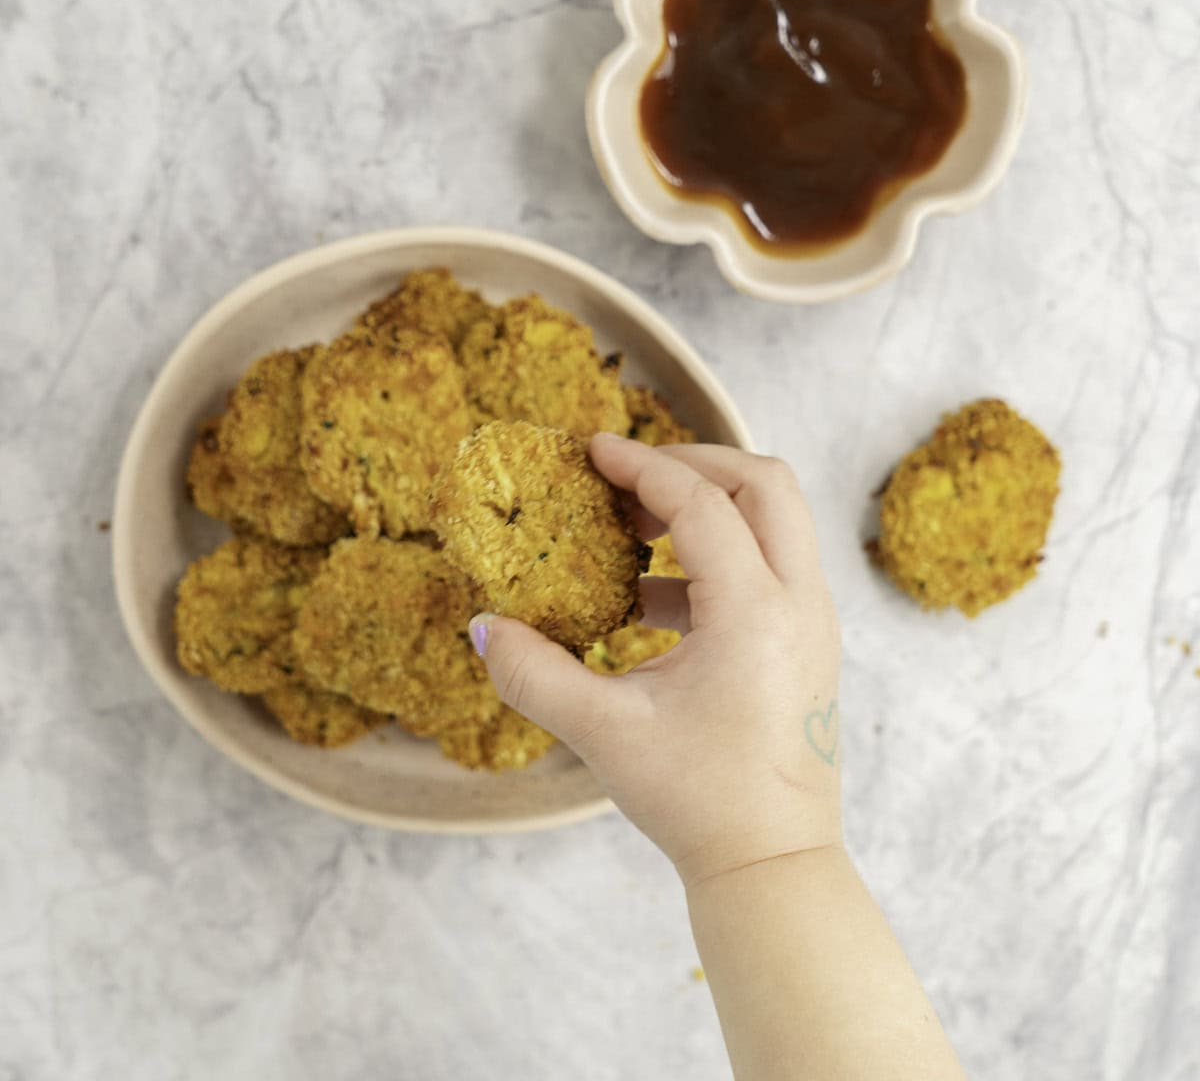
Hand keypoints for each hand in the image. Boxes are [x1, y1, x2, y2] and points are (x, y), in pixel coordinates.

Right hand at [469, 433, 841, 886]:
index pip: (702, 503)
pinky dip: (717, 556)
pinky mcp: (808, 642)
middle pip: (764, 483)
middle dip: (694, 463)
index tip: (593, 450)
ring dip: (709, 506)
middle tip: (627, 477)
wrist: (772, 863)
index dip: (642, 466)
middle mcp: (799, 603)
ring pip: (776, 520)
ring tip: (634, 530)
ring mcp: (813, 622)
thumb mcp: (604, 733)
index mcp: (755, 613)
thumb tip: (481, 627)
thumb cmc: (698, 801)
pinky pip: (770, 566)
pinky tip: (650, 600)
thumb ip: (533, 674)